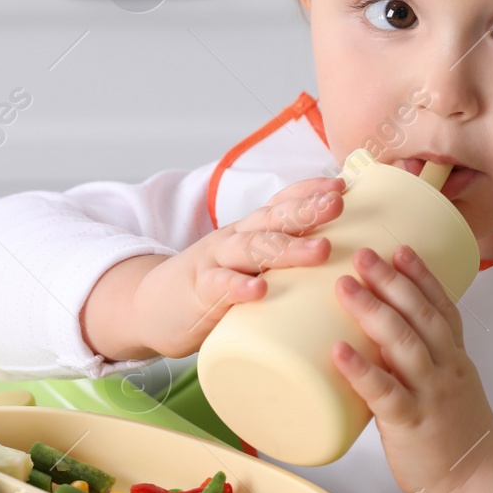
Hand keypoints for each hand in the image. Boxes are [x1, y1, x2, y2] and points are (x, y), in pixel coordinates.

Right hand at [85, 177, 343, 360]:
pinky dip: (239, 286)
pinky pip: (219, 285)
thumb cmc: (213, 288)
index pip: (281, 203)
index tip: (341, 185)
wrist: (151, 306)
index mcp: (251, 232)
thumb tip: (339, 264)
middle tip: (337, 205)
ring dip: (288, 248)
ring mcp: (216, 263)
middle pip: (273, 219)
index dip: (309, 191)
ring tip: (320, 250)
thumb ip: (282, 261)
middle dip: (307, 211)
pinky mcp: (198, 292)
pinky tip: (259, 289)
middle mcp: (236, 239)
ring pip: (253, 248)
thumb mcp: (249, 266)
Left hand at [331, 244, 492, 492]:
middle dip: (391, 281)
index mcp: (455, 359)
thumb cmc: (454, 436)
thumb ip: (418, 363)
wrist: (476, 486)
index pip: (442, 307)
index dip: (422, 276)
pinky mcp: (411, 424)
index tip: (400, 247)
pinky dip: (361, 369)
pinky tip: (338, 350)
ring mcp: (430, 395)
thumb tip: (373, 338)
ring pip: (403, 344)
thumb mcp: (448, 388)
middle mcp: (446, 370)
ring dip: (373, 311)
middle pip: (420, 316)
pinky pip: (385, 392)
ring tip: (345, 286)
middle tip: (362, 254)